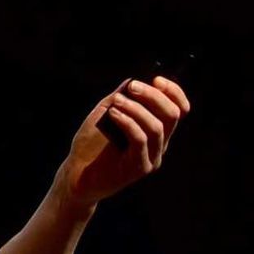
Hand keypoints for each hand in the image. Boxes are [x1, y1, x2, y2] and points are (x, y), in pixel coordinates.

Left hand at [56, 76, 190, 209]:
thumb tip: (133, 80)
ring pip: (157, 127)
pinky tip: (112, 114)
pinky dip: (128, 122)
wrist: (76, 173)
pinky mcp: (139, 168)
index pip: (178, 110)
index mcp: (155, 131)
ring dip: (136, 108)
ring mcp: (151, 158)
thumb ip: (121, 98)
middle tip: (132, 87)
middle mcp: (159, 145)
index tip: (156, 79)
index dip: (173, 92)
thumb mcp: (106, 114)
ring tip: (116, 101)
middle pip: (172, 115)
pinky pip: (141, 141)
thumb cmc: (90, 144)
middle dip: (153, 96)